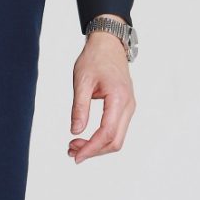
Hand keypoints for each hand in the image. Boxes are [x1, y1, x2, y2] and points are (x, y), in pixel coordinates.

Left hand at [68, 16, 135, 163]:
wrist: (109, 43)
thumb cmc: (95, 58)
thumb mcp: (82, 80)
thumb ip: (79, 107)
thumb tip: (75, 131)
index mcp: (118, 98)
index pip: (107, 133)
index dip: (91, 148)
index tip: (76, 156)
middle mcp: (128, 105)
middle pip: (115, 141)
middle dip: (93, 150)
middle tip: (70, 151)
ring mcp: (128, 107)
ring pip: (117, 137)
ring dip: (97, 146)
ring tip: (74, 145)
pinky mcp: (125, 107)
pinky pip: (116, 129)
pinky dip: (101, 137)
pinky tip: (86, 137)